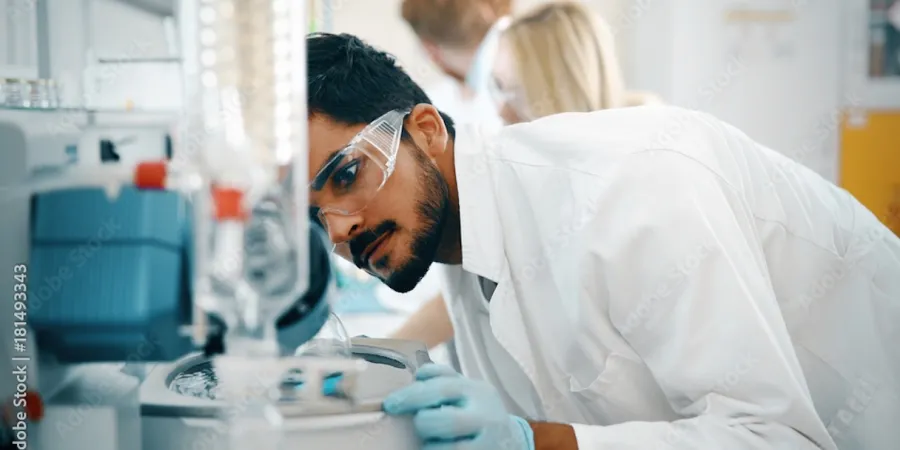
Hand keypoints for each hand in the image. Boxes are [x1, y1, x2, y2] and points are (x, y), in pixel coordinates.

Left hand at [383, 364, 534, 449]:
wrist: (511, 442)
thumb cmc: (477, 414)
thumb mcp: (467, 390)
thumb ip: (443, 378)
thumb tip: (417, 374)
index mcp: (477, 391)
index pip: (441, 387)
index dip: (411, 395)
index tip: (390, 404)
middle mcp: (485, 415)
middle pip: (441, 420)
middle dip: (423, 423)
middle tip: (420, 425)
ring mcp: (488, 441)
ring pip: (445, 447)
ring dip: (430, 445)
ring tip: (433, 441)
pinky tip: (437, 448)